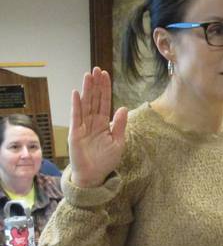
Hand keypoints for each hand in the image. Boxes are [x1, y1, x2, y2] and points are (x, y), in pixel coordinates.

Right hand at [69, 67, 127, 187]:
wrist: (94, 175)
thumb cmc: (106, 160)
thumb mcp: (118, 142)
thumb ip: (120, 125)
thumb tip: (124, 108)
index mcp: (104, 123)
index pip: (105, 102)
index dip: (105, 89)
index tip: (105, 75)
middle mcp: (93, 122)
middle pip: (94, 99)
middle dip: (96, 85)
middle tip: (97, 69)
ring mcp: (83, 126)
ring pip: (85, 104)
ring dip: (86, 90)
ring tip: (88, 76)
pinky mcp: (75, 133)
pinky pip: (76, 117)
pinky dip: (76, 105)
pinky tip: (76, 93)